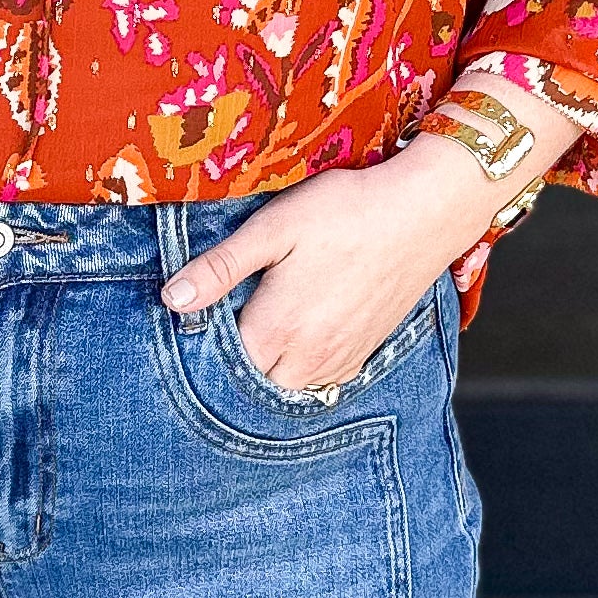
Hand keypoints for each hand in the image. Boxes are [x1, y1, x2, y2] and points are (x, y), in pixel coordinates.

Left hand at [161, 89, 572, 394]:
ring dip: (267, 368)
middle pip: (251, 382)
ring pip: (286, 386)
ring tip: (259, 329)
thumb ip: (222, 267)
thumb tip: (173, 299)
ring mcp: (340, 360)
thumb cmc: (347, 211)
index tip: (193, 322)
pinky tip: (297, 337)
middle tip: (224, 324)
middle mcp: (307, 357)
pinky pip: (321, 381)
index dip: (202, 346)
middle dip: (233, 363)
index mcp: (276, 327)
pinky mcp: (363, 354)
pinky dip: (301, 369)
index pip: (220, 363)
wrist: (424, 212)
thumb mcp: (275, 227)